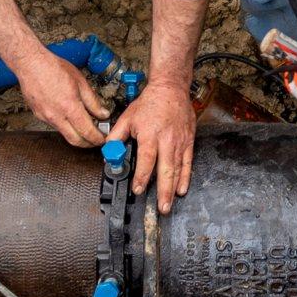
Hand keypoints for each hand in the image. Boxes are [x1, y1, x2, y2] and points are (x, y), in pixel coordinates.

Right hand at [15, 49, 108, 146]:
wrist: (30, 64)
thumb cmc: (54, 68)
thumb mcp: (80, 82)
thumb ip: (93, 101)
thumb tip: (102, 114)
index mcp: (69, 107)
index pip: (87, 132)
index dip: (97, 138)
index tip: (103, 138)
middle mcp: (56, 116)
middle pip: (75, 141)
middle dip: (88, 143)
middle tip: (95, 139)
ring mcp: (45, 117)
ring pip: (64, 133)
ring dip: (76, 134)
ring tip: (84, 125)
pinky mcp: (38, 115)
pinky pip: (54, 125)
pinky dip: (64, 125)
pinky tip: (68, 116)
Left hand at [108, 78, 195, 213]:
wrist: (171, 89)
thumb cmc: (149, 103)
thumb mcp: (128, 117)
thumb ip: (116, 136)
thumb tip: (108, 151)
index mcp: (150, 134)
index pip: (146, 159)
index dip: (142, 176)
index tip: (138, 189)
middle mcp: (167, 140)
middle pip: (165, 169)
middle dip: (163, 190)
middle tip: (161, 207)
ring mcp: (179, 142)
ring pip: (177, 169)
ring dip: (173, 188)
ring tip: (169, 204)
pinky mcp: (188, 141)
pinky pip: (188, 162)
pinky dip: (185, 177)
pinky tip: (181, 189)